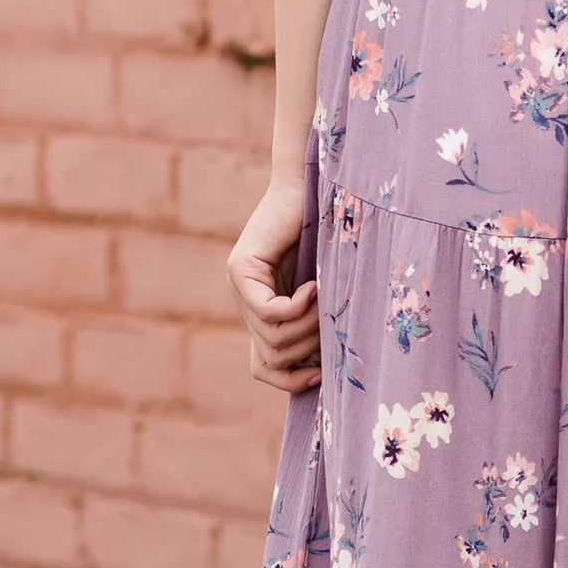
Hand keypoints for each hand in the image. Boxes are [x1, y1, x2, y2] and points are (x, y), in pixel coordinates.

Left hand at [229, 175, 320, 393]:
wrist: (311, 187)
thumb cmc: (329, 235)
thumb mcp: (323, 292)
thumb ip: (316, 322)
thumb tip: (325, 370)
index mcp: (263, 311)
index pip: (263, 367)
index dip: (291, 381)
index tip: (321, 374)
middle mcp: (243, 302)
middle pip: (271, 357)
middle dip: (308, 349)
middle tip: (330, 321)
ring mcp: (238, 286)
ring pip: (271, 338)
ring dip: (307, 327)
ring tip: (325, 299)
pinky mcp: (240, 270)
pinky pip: (268, 311)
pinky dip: (298, 307)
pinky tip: (315, 286)